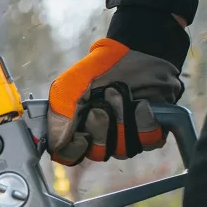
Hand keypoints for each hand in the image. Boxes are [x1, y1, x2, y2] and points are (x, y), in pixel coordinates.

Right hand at [47, 38, 182, 164]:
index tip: (82, 136)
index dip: (76, 150)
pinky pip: (149, 141)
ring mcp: (126, 136)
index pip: (71, 155)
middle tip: (102, 101)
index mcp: (77, 129)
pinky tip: (142, 104)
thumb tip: (58, 146)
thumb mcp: (69, 86)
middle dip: (102, 126)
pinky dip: (145, 122)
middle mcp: (100, 137)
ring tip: (122, 94)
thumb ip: (59, 116)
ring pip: (124, 149)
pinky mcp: (149, 130)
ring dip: (123, 119)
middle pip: (99, 153)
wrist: (136, 50)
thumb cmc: (100, 68)